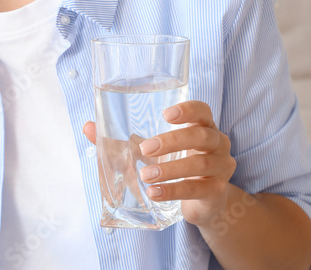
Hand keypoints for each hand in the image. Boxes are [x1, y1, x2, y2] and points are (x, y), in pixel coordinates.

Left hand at [82, 100, 235, 228]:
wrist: (205, 201)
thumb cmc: (177, 165)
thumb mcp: (155, 151)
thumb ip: (123, 140)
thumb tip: (89, 127)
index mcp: (204, 126)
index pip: (202, 111)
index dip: (188, 110)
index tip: (165, 114)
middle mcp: (218, 143)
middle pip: (201, 135)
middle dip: (172, 141)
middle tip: (145, 148)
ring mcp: (221, 167)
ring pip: (200, 164)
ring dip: (170, 170)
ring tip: (146, 175)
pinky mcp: (217, 191)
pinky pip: (197, 189)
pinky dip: (174, 191)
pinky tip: (155, 193)